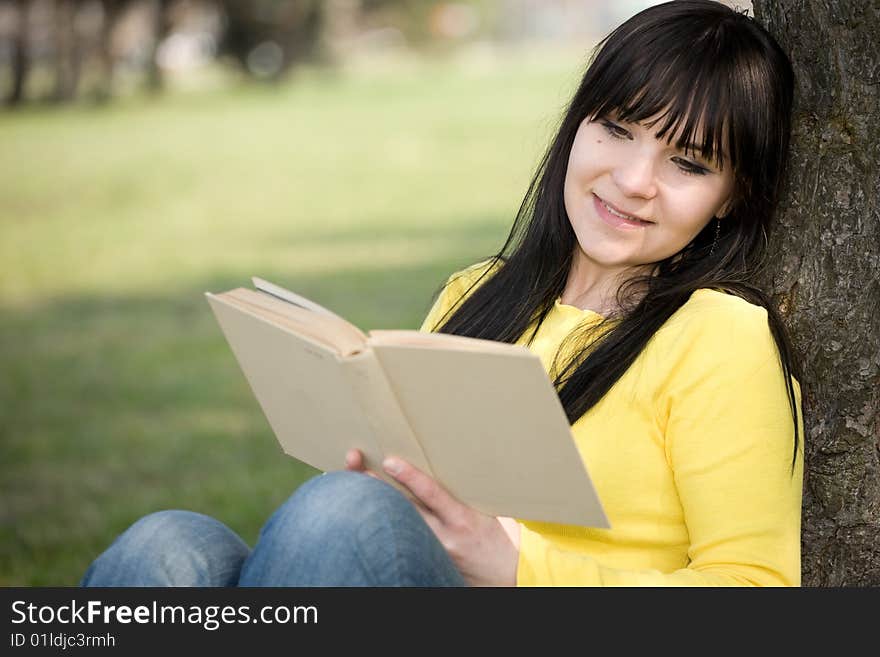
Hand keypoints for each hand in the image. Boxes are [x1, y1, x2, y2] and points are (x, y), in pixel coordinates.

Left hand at [344, 448, 519, 585]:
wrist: (504, 572)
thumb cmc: (491, 533)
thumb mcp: (481, 508)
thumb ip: (455, 490)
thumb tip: (423, 464)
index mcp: (461, 517)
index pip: (432, 494)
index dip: (410, 478)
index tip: (389, 461)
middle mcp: (443, 535)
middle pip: (403, 507)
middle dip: (377, 485)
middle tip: (354, 460)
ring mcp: (431, 549)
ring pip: (394, 524)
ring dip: (371, 503)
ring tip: (347, 481)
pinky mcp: (425, 559)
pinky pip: (397, 539)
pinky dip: (378, 525)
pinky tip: (361, 513)